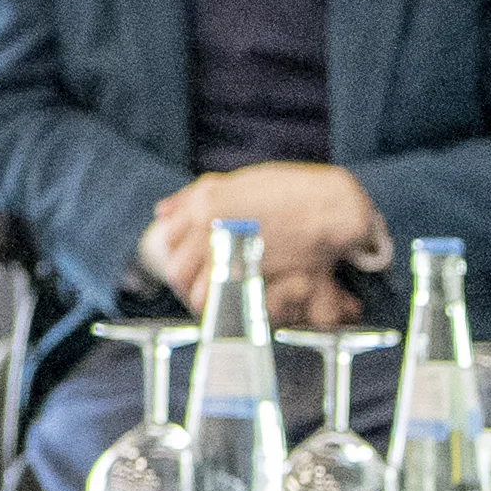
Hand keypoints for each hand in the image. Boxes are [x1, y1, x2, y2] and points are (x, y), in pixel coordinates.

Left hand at [143, 162, 380, 328]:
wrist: (328, 205)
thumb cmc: (289, 190)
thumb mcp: (238, 181)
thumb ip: (195, 196)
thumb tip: (161, 212)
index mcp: (206, 204)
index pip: (170, 239)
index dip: (179, 256)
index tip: (190, 263)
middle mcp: (211, 228)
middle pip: (178, 270)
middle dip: (186, 282)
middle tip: (199, 287)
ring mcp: (231, 253)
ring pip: (197, 292)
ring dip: (202, 300)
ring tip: (216, 303)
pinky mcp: (252, 274)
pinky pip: (223, 302)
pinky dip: (224, 309)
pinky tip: (232, 307)